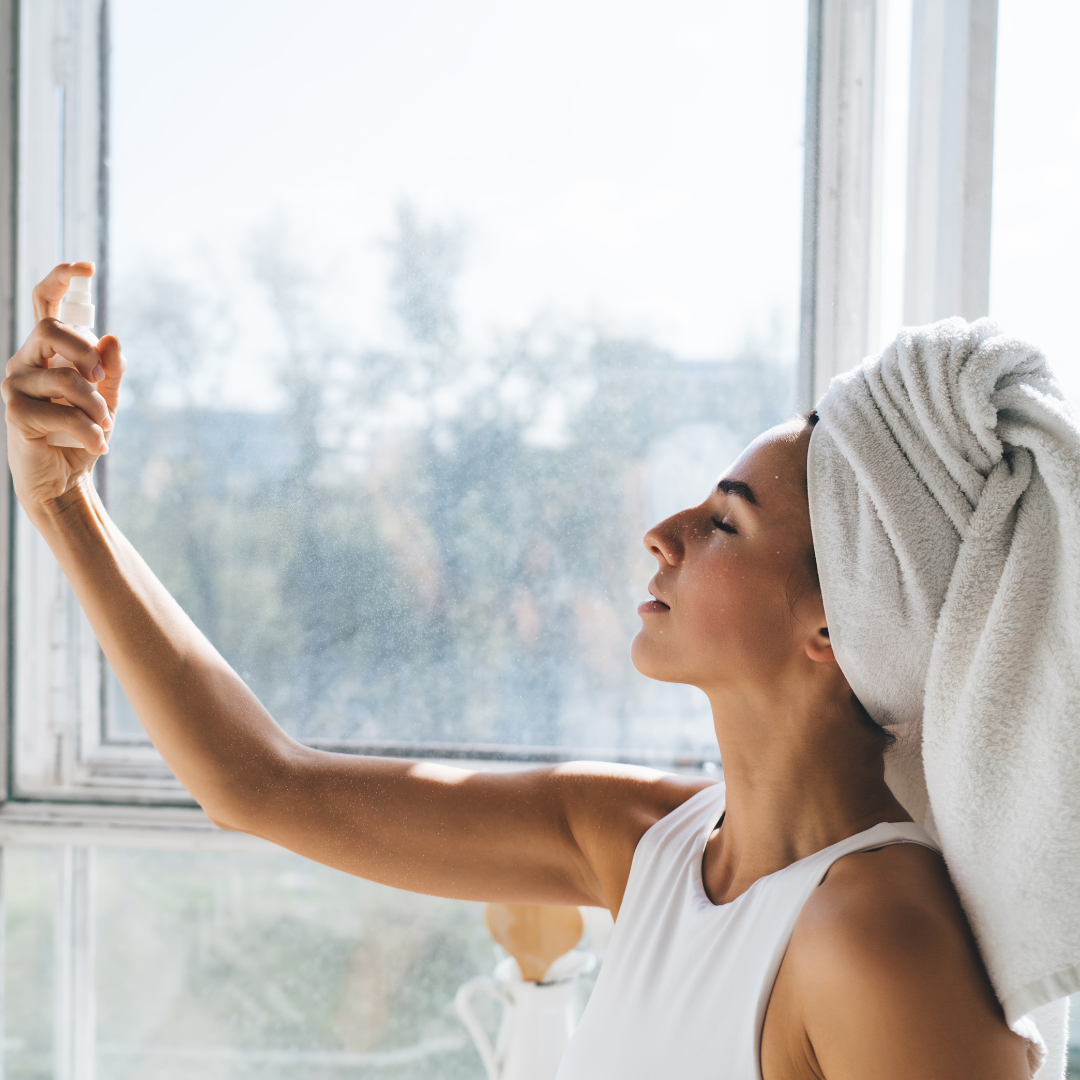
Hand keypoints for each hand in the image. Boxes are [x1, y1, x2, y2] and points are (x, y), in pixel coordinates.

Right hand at [3, 263, 125, 512]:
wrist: (63, 476)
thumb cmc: (81, 433)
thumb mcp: (105, 399)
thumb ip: (110, 370)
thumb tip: (112, 338)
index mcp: (46, 350)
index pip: (45, 303)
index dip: (61, 279)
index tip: (86, 266)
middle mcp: (25, 359)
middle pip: (52, 329)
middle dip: (86, 352)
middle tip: (102, 379)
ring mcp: (15, 384)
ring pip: (65, 378)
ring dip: (96, 406)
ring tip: (105, 427)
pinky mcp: (16, 412)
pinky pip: (63, 413)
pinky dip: (90, 431)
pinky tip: (99, 445)